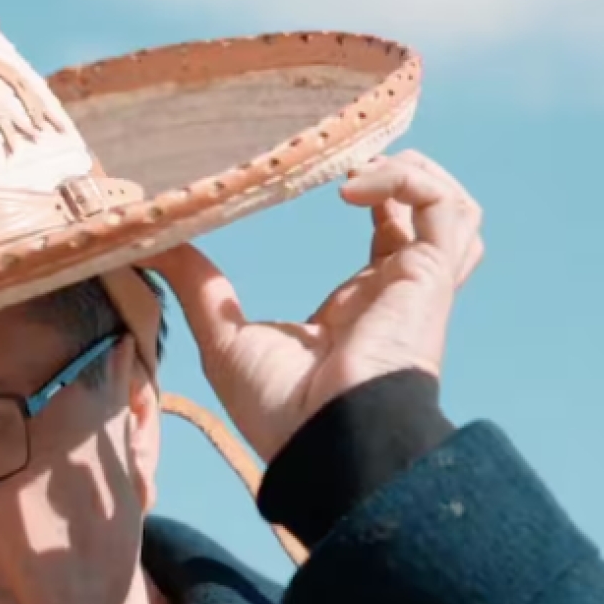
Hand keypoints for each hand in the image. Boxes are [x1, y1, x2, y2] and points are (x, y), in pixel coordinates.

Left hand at [145, 150, 483, 462]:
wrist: (321, 445)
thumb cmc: (279, 412)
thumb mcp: (224, 335)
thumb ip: (197, 284)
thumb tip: (148, 245)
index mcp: (358, 307)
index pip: (388, 236)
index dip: (374, 197)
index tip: (328, 174)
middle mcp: (396, 292)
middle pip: (435, 218)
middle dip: (405, 177)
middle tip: (351, 158)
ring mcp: (419, 285)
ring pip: (455, 211)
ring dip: (414, 174)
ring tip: (357, 169)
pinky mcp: (430, 278)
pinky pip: (447, 210)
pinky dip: (407, 182)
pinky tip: (354, 187)